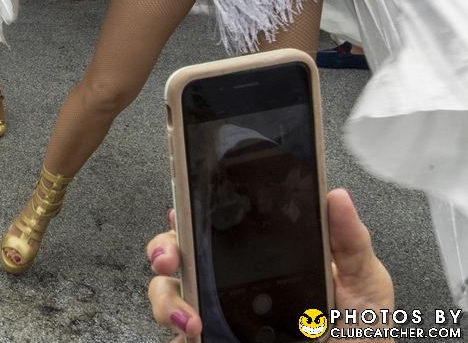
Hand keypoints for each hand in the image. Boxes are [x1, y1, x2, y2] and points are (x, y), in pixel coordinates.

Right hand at [145, 189, 392, 340]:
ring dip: (167, 298)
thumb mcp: (363, 283)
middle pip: (180, 250)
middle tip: (170, 259)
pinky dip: (177, 328)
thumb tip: (337, 197)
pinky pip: (179, 331)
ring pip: (169, 290)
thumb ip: (350, 242)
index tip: (184, 209)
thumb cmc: (359, 334)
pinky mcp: (213, 337)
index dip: (193, 210)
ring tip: (187, 317)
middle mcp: (232, 279)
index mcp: (264, 254)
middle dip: (163, 248)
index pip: (218, 222)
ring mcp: (218, 310)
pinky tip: (192, 331)